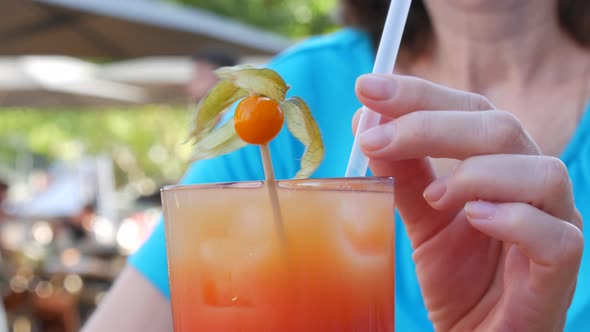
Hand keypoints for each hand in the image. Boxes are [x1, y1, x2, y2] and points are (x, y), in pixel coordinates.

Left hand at [354, 74, 583, 330]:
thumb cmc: (458, 277)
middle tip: (376, 138)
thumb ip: (401, 173)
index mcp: (499, 164)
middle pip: (500, 128)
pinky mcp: (559, 270)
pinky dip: (514, 220)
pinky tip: (474, 219)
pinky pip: (556, 236)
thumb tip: (367, 123)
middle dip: (432, 125)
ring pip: (540, 172)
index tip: (368, 87)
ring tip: (433, 196)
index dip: (420, 95)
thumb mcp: (422, 218)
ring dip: (476, 173)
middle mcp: (530, 185)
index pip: (469, 109)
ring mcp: (554, 225)